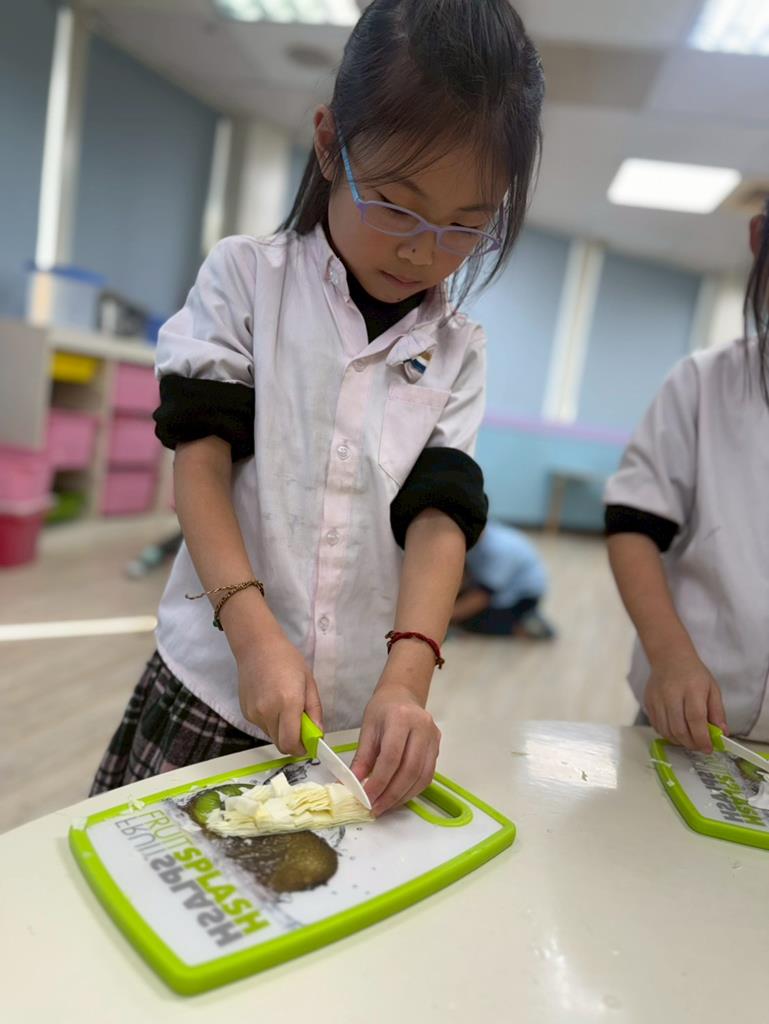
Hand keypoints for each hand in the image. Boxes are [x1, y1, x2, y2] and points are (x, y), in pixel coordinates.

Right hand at [236, 630, 322, 754]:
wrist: (257, 647)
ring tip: (285, 707)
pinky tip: (272, 702)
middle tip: (301, 725)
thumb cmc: (287, 660)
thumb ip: (315, 710)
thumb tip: (318, 734)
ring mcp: (254, 713)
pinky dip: (271, 722)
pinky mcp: (245, 713)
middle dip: (293, 741)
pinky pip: (262, 726)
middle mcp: (268, 711)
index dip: (301, 749)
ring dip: (282, 730)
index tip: (309, 742)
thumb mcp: (309, 682)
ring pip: (272, 736)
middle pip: (281, 744)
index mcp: (288, 702)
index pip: (291, 743)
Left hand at [352, 680, 440, 816]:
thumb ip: (363, 757)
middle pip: (410, 769)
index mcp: (401, 718)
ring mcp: (433, 738)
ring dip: (403, 796)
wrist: (403, 694)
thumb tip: (354, 784)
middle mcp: (422, 727)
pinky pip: (428, 775)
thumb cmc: (383, 709)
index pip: (391, 757)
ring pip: (422, 776)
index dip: (379, 781)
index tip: (366, 798)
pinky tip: (398, 796)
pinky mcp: (438, 747)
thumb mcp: (367, 728)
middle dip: (392, 794)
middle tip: (376, 808)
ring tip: (385, 806)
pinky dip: (413, 790)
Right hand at [644, 651, 727, 752]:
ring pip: (666, 730)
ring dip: (679, 741)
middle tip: (700, 746)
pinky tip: (676, 731)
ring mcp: (657, 699)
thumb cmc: (694, 673)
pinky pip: (657, 726)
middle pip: (679, 728)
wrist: (669, 658)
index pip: (695, 719)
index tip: (708, 748)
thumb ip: (718, 712)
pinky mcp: (648, 702)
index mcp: (692, 689)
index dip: (702, 738)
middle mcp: (671, 694)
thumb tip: (722, 733)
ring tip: (689, 740)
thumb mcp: (712, 688)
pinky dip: (667, 734)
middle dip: (691, 743)